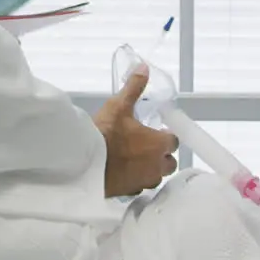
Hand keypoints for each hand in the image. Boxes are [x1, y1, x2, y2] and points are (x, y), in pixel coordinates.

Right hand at [93, 64, 179, 197]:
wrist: (85, 163)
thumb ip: (134, 87)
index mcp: (158, 143)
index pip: (174, 140)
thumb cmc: (105, 134)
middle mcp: (156, 165)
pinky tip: (124, 171)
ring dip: (151, 168)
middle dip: (162, 155)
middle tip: (146, 145)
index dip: (166, 135)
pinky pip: (140, 186)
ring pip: (156, 175)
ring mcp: (144, 181)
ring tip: (135, 159)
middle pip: (169, 161)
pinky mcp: (131, 191)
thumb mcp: (118, 106)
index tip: (156, 131)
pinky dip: (136, 179)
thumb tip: (143, 68)